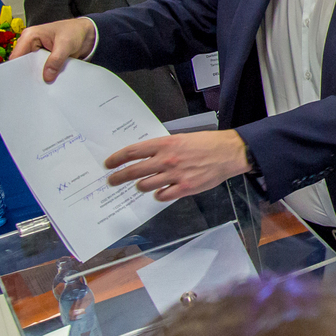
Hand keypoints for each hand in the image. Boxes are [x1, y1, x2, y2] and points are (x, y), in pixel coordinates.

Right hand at [10, 17, 96, 81]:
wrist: (87, 33)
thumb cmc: (74, 31)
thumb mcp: (66, 44)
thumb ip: (56, 60)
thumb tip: (47, 76)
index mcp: (30, 36)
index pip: (17, 56)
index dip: (17, 70)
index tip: (22, 83)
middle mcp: (31, 44)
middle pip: (23, 64)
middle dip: (28, 75)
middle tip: (33, 88)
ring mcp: (38, 53)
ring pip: (32, 69)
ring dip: (37, 77)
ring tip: (41, 88)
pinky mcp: (45, 60)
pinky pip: (41, 70)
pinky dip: (45, 76)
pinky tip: (48, 84)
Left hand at [104, 129, 250, 199]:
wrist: (227, 153)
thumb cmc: (205, 144)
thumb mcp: (180, 139)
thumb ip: (163, 148)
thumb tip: (146, 156)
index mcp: (164, 144)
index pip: (133, 152)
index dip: (117, 159)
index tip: (108, 164)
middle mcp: (166, 160)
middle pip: (134, 171)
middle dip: (118, 177)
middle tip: (111, 181)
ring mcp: (174, 175)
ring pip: (145, 185)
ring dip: (141, 186)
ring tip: (143, 185)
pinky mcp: (184, 188)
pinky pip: (162, 196)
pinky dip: (159, 194)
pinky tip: (162, 191)